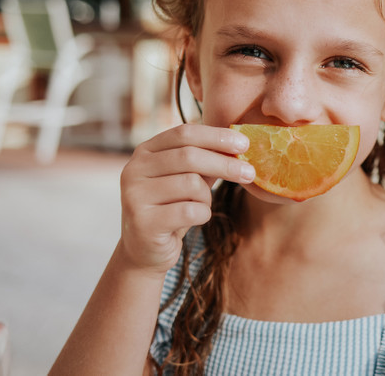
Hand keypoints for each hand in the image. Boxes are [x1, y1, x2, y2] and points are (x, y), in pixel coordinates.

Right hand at [117, 124, 253, 275]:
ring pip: (191, 184)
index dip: (217, 136)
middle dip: (225, 164)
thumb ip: (206, 161)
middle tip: (250, 173)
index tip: (244, 143)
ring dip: (207, 197)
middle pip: (189, 156)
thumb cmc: (172, 209)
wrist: (145, 250)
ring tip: (201, 206)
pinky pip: (190, 211)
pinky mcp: (143, 222)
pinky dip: (203, 214)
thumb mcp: (188, 180)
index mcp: (145, 152)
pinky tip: (196, 218)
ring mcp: (134, 195)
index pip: (184, 133)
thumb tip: (239, 144)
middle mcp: (134, 169)